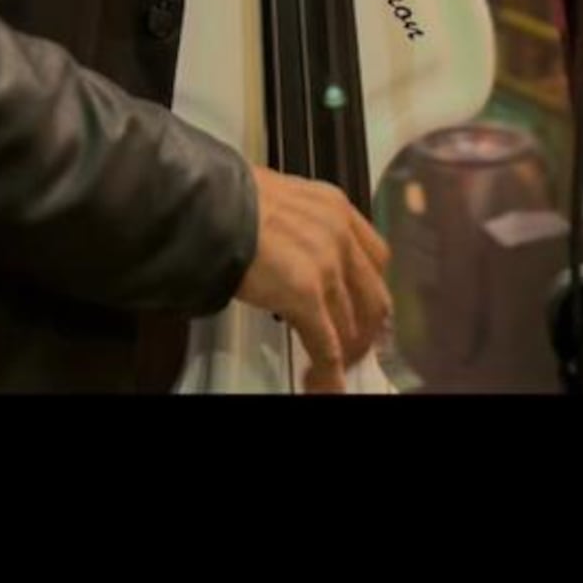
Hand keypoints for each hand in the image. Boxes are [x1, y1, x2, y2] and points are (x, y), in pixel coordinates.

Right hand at [237, 165, 390, 392]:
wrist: (206, 205)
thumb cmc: (229, 200)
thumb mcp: (281, 198)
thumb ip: (302, 224)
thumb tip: (298, 252)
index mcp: (334, 207)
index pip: (375, 258)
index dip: (369, 290)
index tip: (361, 308)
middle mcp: (338, 234)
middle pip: (373, 297)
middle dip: (364, 330)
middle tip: (350, 349)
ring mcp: (325, 265)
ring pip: (351, 327)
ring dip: (343, 355)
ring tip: (329, 370)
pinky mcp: (306, 295)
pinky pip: (326, 347)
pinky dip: (328, 373)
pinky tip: (323, 384)